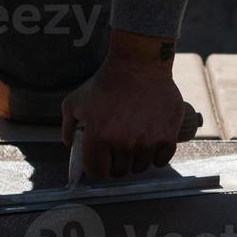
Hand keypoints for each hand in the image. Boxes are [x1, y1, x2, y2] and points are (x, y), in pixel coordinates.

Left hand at [61, 31, 184, 178]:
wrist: (138, 64)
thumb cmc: (105, 82)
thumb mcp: (75, 102)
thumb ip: (68, 127)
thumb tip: (71, 146)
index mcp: (98, 137)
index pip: (98, 172)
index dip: (98, 169)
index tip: (102, 162)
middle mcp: (123, 143)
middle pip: (120, 171)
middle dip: (117, 163)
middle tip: (119, 149)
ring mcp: (147, 141)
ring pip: (141, 167)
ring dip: (137, 159)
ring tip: (135, 142)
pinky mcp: (167, 135)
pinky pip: (162, 160)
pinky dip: (157, 156)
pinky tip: (152, 142)